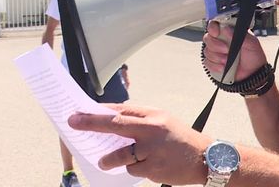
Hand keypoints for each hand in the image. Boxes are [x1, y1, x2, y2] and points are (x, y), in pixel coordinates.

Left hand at [68, 104, 211, 184]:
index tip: (81, 111)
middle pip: (116, 125)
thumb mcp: (163, 121)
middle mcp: (152, 129)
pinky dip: (133, 168)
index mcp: (154, 115)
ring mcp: (152, 149)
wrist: (205, 158)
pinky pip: (133, 169)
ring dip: (108, 159)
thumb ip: (141, 121)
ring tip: (102, 162)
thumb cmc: (180, 139)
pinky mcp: (153, 168)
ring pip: (120, 154)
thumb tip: (112, 122)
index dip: (100, 111)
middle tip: (73, 123)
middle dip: (91, 124)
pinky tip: (145, 166)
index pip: (122, 110)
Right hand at [203, 20, 267, 80]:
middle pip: (207, 38)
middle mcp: (221, 41)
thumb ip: (239, 35)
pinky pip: (207, 62)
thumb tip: (226, 29)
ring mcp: (217, 52)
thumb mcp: (251, 43)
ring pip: (206, 51)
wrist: (253, 74)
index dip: (213, 27)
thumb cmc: (254, 57)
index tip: (216, 33)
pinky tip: (224, 67)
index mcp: (229, 33)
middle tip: (226, 49)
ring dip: (217, 57)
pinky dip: (215, 65)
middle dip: (216, 45)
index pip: (215, 25)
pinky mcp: (214, 63)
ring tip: (228, 60)